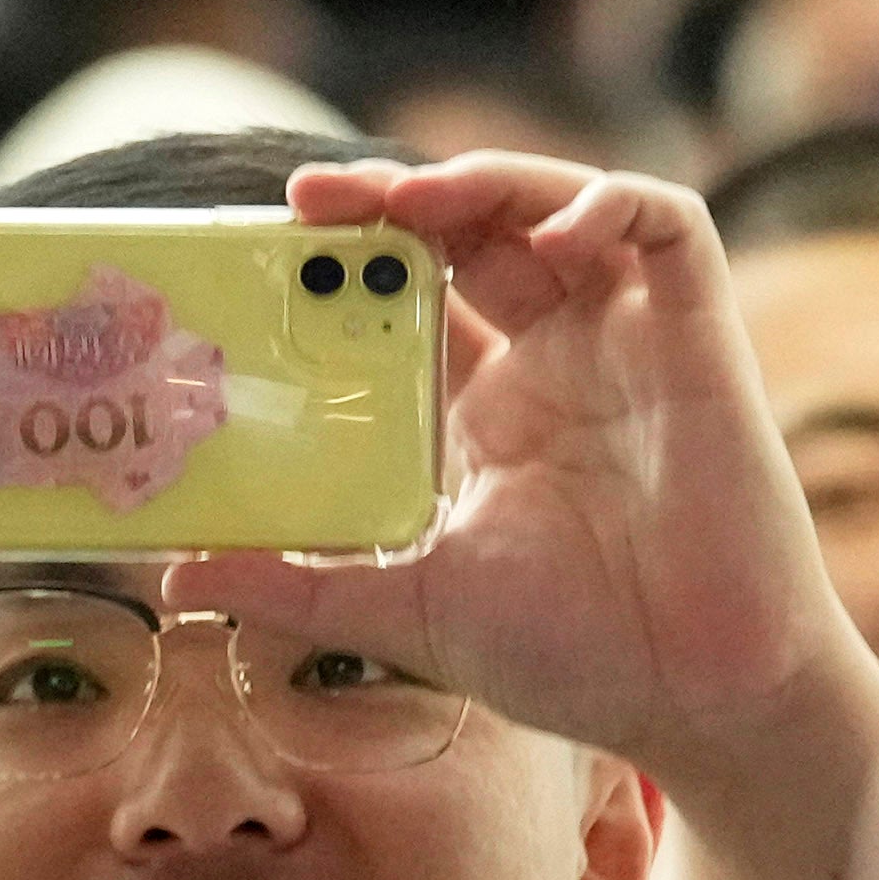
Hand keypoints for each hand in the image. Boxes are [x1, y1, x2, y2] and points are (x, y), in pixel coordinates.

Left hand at [165, 154, 878, 801]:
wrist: (699, 697)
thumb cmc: (576, 659)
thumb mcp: (407, 610)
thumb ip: (301, 587)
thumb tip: (178, 572)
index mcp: (490, 414)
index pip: (411, 302)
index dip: (350, 263)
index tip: (271, 250)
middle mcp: (557, 362)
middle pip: (471, 233)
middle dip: (395, 200)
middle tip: (311, 201)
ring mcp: (628, 343)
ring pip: (556, 206)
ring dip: (484, 182)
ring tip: (412, 198)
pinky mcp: (700, 338)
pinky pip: (668, 226)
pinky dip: (611, 202)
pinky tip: (554, 230)